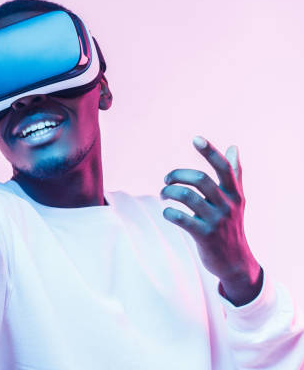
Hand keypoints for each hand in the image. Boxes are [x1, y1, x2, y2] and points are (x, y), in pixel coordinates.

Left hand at [160, 136, 261, 305]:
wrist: (236, 262)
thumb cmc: (231, 225)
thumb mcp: (237, 199)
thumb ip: (235, 173)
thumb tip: (234, 146)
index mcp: (234, 193)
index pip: (224, 168)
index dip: (210, 152)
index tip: (196, 138)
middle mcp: (227, 204)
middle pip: (200, 180)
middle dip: (178, 175)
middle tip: (166, 180)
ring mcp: (216, 221)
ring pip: (187, 197)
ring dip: (169, 192)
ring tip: (163, 195)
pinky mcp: (205, 236)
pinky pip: (181, 218)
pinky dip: (169, 212)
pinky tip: (167, 212)